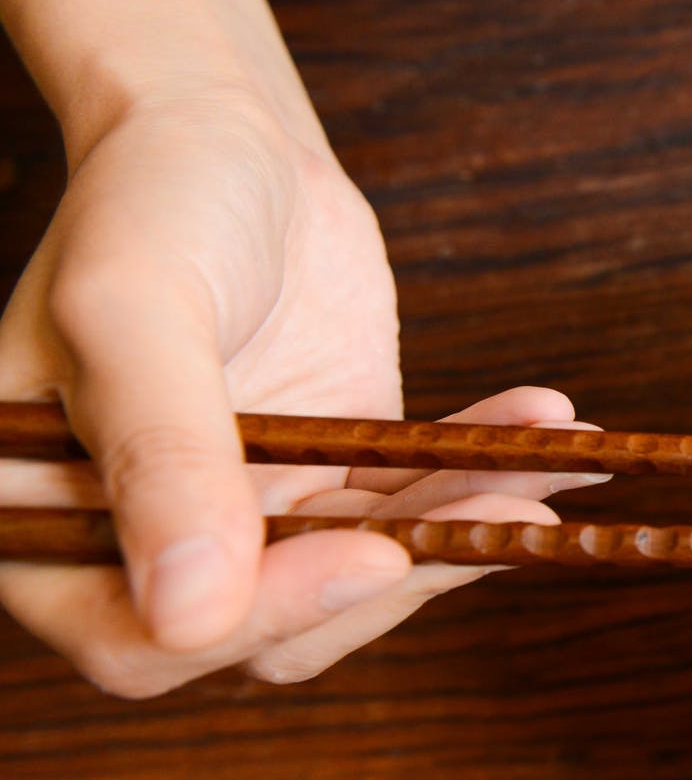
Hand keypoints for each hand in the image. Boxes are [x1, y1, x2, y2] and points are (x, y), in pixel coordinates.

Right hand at [0, 90, 603, 695]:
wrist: (224, 137)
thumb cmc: (149, 200)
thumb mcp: (136, 310)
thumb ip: (161, 457)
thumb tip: (191, 617)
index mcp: (38, 522)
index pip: (145, 641)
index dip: (264, 614)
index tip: (375, 556)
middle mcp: (137, 543)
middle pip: (268, 628)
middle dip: (395, 577)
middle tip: (505, 511)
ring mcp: (241, 516)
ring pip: (356, 577)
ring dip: (460, 532)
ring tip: (544, 472)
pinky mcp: (325, 479)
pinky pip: (406, 509)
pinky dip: (480, 480)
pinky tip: (552, 432)